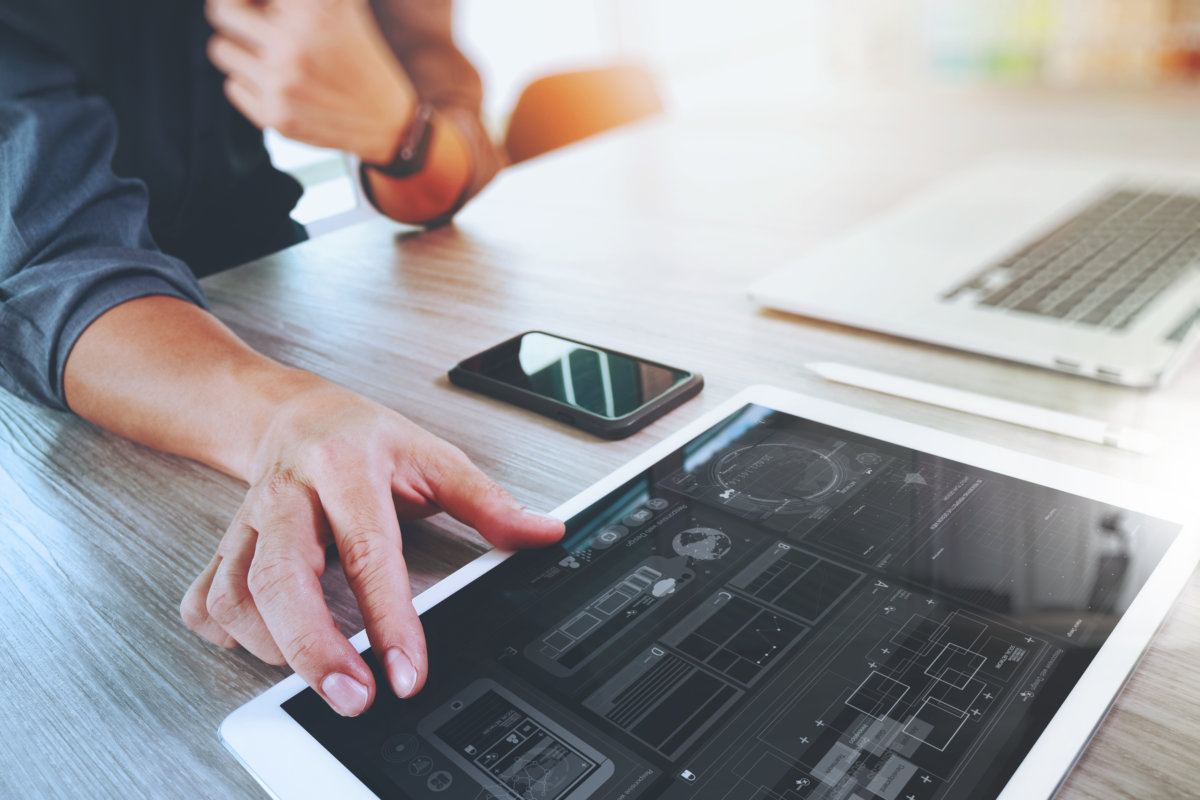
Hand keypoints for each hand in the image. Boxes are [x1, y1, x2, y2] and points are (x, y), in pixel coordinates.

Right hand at [179, 382, 564, 714]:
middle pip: (281, 578)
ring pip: (236, 594)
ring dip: (274, 648)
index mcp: (346, 467)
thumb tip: (543, 533)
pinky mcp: (223, 546)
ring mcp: (247, 522)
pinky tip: (266, 646)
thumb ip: (489, 502)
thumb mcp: (434, 456)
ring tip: (321, 672)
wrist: (292, 412)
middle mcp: (288, 495)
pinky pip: (206, 600)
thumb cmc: (363, 437)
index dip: (389, 619)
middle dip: (313, 650)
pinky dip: (229, 636)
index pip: (368, 551)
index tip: (406, 673)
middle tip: (353, 698)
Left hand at [205, 0, 415, 163]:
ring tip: (269, 55)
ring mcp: (282, 83)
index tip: (257, 6)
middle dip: (234, 13)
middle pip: (222, 12)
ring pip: (222, 49)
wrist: (387, 122)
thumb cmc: (361, 58)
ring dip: (241, 49)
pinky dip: (250, 82)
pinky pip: (232, 85)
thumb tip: (254, 0)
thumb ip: (297, 1)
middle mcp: (293, 45)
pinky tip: (281, 85)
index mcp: (313, 10)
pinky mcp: (275, 116)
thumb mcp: (343, 7)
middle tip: (248, 20)